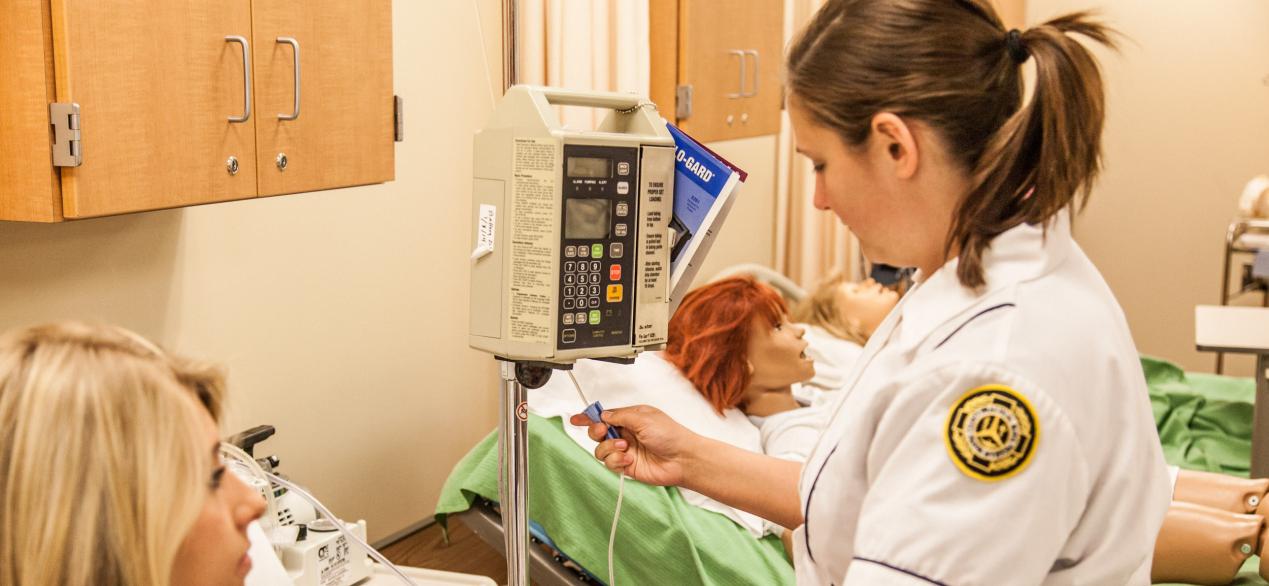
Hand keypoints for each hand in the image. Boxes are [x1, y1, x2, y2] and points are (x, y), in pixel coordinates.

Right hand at [569, 405, 695, 486]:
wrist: (682, 459)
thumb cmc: (669, 435)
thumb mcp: (643, 418)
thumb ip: (620, 416)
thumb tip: (603, 415)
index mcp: (630, 418)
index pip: (605, 416)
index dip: (589, 417)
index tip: (576, 419)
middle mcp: (626, 433)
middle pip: (598, 432)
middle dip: (596, 431)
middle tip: (603, 431)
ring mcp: (625, 450)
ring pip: (601, 449)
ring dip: (609, 448)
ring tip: (625, 447)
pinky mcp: (626, 466)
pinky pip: (610, 463)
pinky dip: (617, 461)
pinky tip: (629, 459)